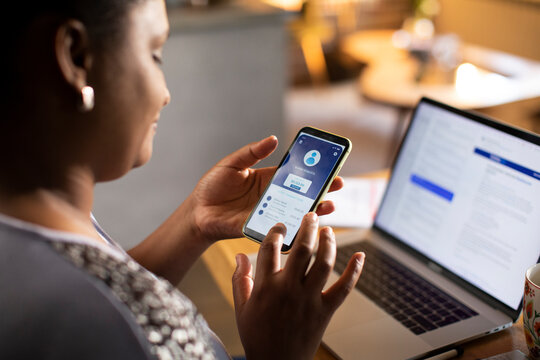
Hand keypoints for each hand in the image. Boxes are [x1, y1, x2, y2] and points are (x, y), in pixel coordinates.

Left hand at [189, 136, 343, 243]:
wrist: (197, 211)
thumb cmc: (213, 186)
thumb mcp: (232, 163)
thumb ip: (252, 152)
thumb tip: (273, 139)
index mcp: (268, 179)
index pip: (296, 174)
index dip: (312, 170)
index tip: (329, 163)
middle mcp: (273, 196)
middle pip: (303, 193)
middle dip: (322, 189)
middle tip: (338, 184)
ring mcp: (269, 213)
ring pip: (297, 212)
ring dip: (314, 210)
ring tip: (328, 206)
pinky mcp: (261, 229)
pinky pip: (281, 229)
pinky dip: (294, 228)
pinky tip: (304, 225)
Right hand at [232, 213, 364, 359]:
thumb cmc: (256, 336)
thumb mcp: (241, 308)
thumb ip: (241, 280)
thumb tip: (240, 255)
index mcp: (265, 286)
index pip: (270, 248)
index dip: (276, 231)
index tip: (281, 225)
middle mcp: (288, 289)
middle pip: (302, 249)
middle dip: (308, 227)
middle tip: (311, 215)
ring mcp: (309, 299)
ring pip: (323, 262)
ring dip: (328, 242)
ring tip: (328, 230)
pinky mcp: (325, 311)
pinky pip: (343, 287)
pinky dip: (354, 270)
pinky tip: (360, 255)